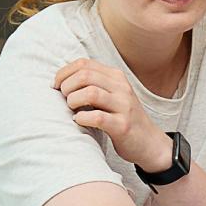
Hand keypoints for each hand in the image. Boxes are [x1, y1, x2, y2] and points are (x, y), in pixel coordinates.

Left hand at [54, 58, 169, 170]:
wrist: (149, 142)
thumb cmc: (122, 118)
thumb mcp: (111, 94)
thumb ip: (93, 84)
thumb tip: (62, 80)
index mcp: (116, 77)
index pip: (84, 63)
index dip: (64, 73)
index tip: (56, 86)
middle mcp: (121, 88)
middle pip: (85, 75)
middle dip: (67, 86)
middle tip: (64, 99)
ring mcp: (124, 106)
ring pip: (90, 93)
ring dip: (73, 101)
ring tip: (72, 109)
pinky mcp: (122, 126)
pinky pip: (97, 117)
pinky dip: (82, 118)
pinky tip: (79, 121)